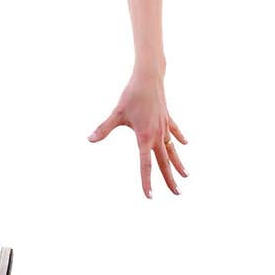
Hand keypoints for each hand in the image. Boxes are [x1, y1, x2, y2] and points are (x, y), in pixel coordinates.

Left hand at [87, 70, 188, 199]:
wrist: (149, 78)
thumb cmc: (132, 95)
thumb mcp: (117, 113)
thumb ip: (104, 128)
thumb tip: (89, 139)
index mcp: (144, 137)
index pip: (145, 165)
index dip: (147, 182)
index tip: (150, 196)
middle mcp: (157, 135)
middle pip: (164, 162)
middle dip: (170, 179)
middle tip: (177, 194)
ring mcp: (164, 127)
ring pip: (173, 150)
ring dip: (178, 164)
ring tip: (185, 176)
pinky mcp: (167, 118)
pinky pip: (175, 132)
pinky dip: (179, 139)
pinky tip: (185, 144)